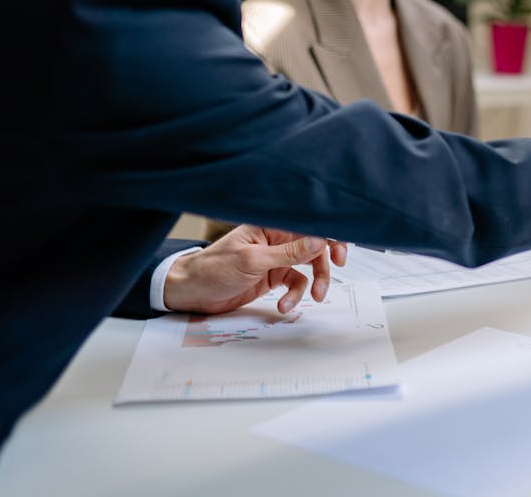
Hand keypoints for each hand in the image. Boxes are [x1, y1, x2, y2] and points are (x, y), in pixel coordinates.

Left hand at [163, 225, 348, 314]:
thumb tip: (318, 240)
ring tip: (314, 297)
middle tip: (331, 275)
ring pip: (308, 266)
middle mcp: (276, 240)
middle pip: (314, 246)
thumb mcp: (252, 260)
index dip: (328, 234)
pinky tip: (284, 305)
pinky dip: (294, 296)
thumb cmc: (212, 269)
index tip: (340, 251)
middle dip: (324, 263)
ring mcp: (275, 258)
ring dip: (314, 282)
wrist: (190, 292)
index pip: (307, 225)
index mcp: (271, 226)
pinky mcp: (271, 276)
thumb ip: (288, 252)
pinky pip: (294, 283)